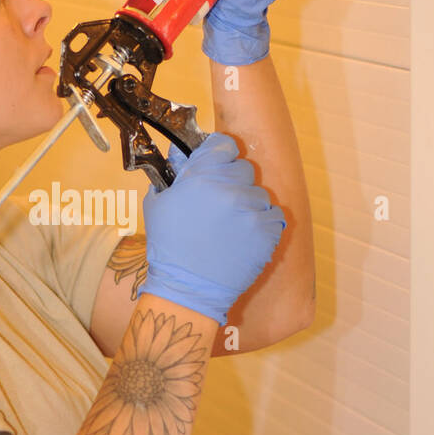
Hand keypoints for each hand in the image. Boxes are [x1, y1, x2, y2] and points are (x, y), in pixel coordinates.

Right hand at [141, 133, 285, 323]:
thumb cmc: (169, 248)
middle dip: (233, 182)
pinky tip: (246, 236)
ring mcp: (250, 211)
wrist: (188, 289)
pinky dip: (264, 223)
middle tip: (221, 203)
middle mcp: (229, 190)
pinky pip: (275, 215)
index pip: (224, 145)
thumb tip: (183, 156)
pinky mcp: (267, 232)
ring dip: (249, 205)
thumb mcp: (158, 204)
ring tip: (232, 225)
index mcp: (201, 177)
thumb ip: (173, 174)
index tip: (217, 167)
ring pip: (260, 193)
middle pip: (244, 168)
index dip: (219, 156)